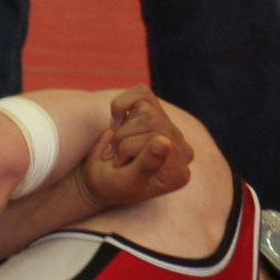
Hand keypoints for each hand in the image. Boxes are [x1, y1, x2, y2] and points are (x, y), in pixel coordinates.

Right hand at [75, 88, 193, 206]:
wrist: (99, 180)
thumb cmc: (111, 186)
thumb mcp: (127, 181)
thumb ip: (147, 164)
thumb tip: (165, 141)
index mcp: (178, 172)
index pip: (156, 138)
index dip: (128, 147)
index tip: (119, 166)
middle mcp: (181, 150)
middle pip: (152, 120)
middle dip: (123, 137)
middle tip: (116, 157)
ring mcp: (170, 131)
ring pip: (145, 108)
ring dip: (121, 128)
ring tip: (117, 148)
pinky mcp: (157, 115)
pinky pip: (142, 92)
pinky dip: (121, 104)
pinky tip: (118, 122)